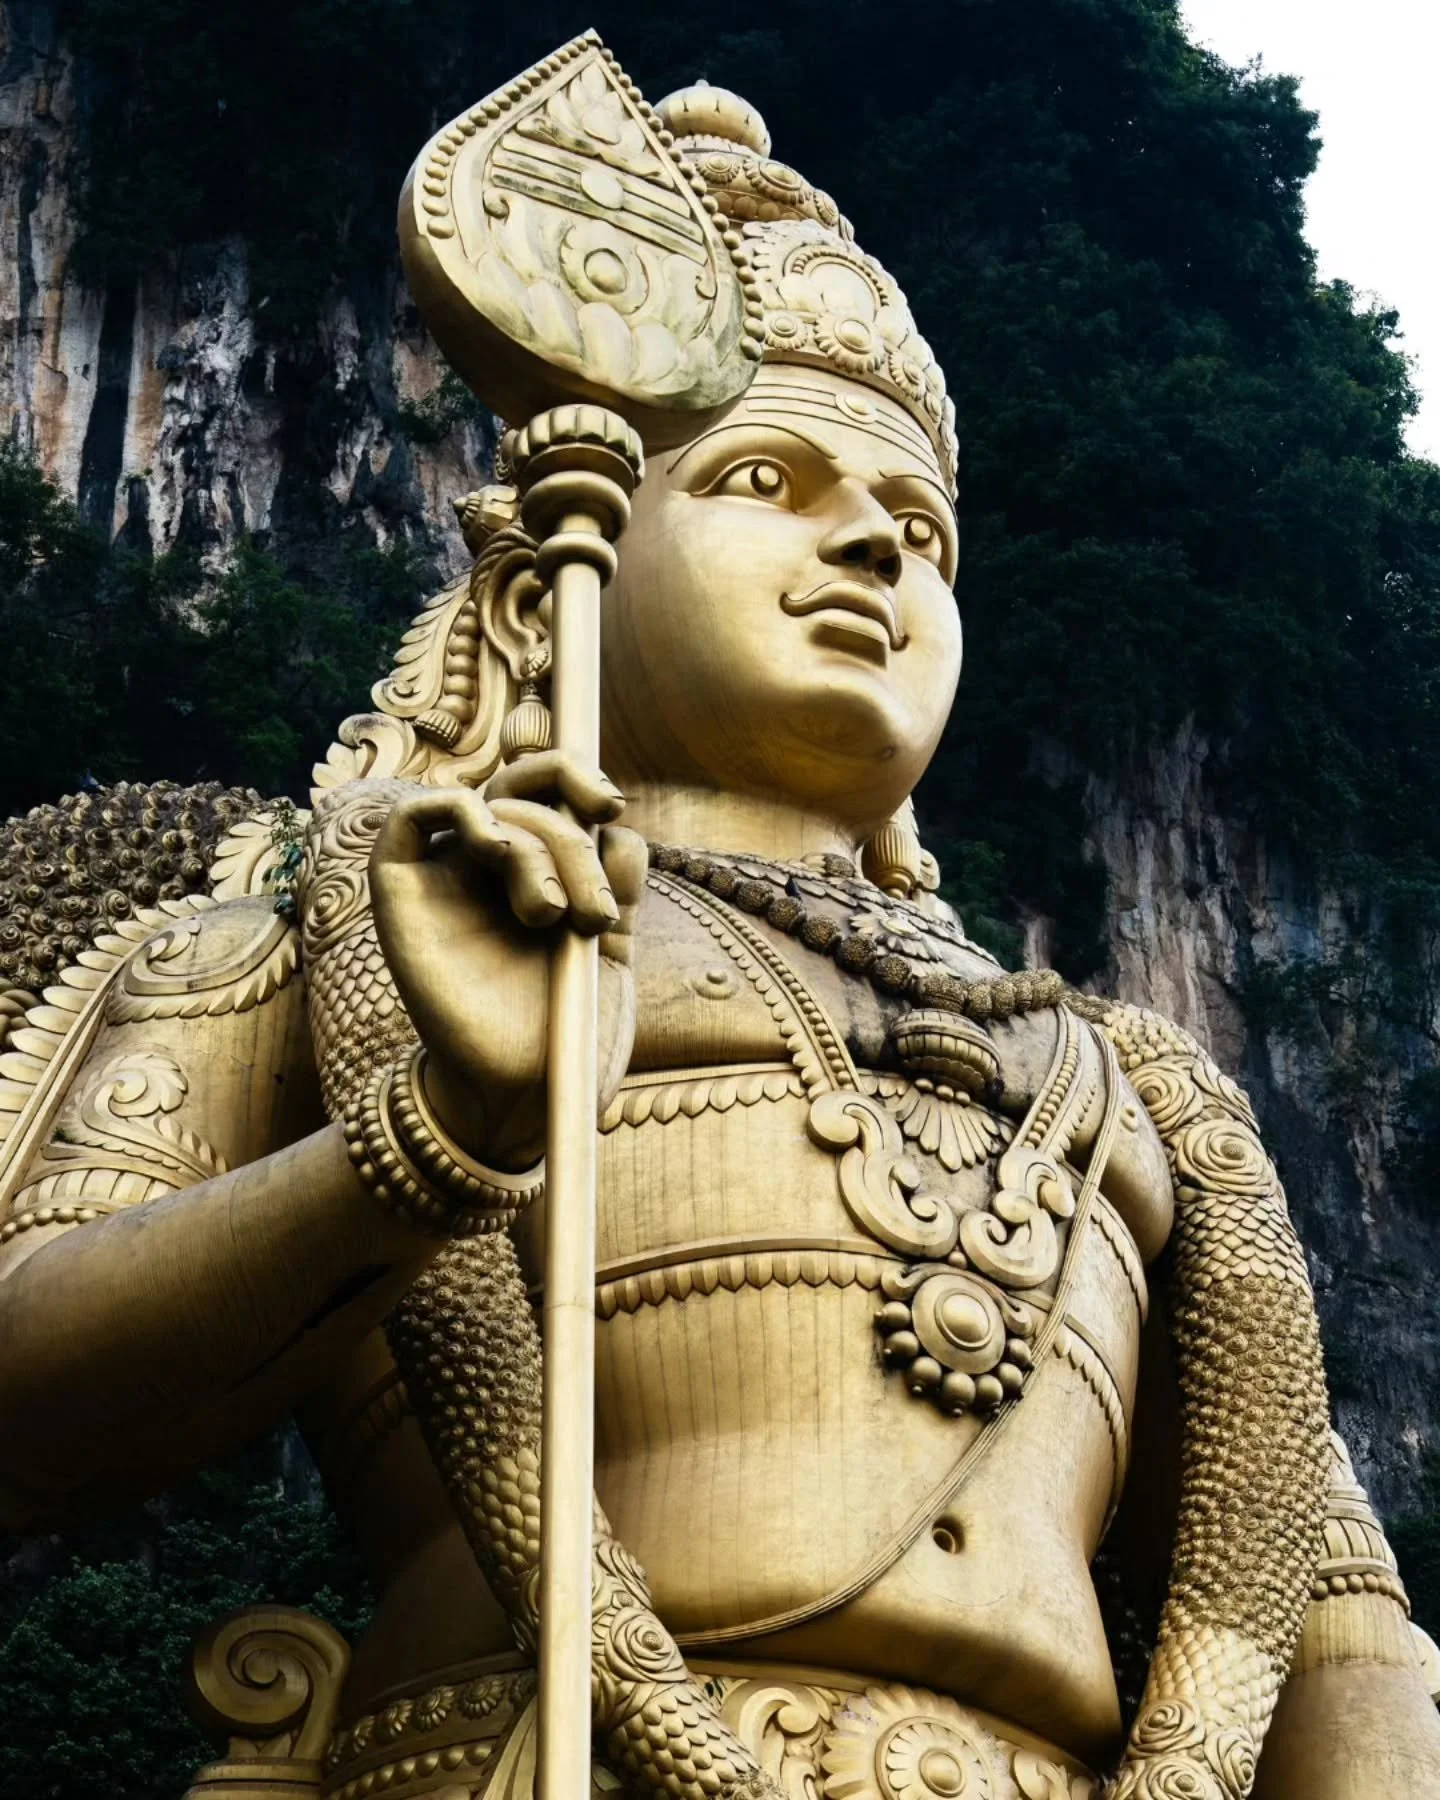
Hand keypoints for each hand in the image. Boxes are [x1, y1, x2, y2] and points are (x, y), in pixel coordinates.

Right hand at [368, 753, 644, 1169]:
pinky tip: (493, 844)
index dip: (578, 779)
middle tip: (594, 910)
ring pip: (486, 808)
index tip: (612, 809)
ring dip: (533, 846)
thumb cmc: (564, 1033)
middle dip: (570, 831)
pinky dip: (452, 808)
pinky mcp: (401, 897)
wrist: (525, 1097)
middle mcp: (489, 868)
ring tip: (554, 916)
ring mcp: (444, 879)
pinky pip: (407, 820)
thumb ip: (618, 890)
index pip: (550, 792)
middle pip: (522, 790)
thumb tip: (621, 833)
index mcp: (542, 871)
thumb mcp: (609, 953)